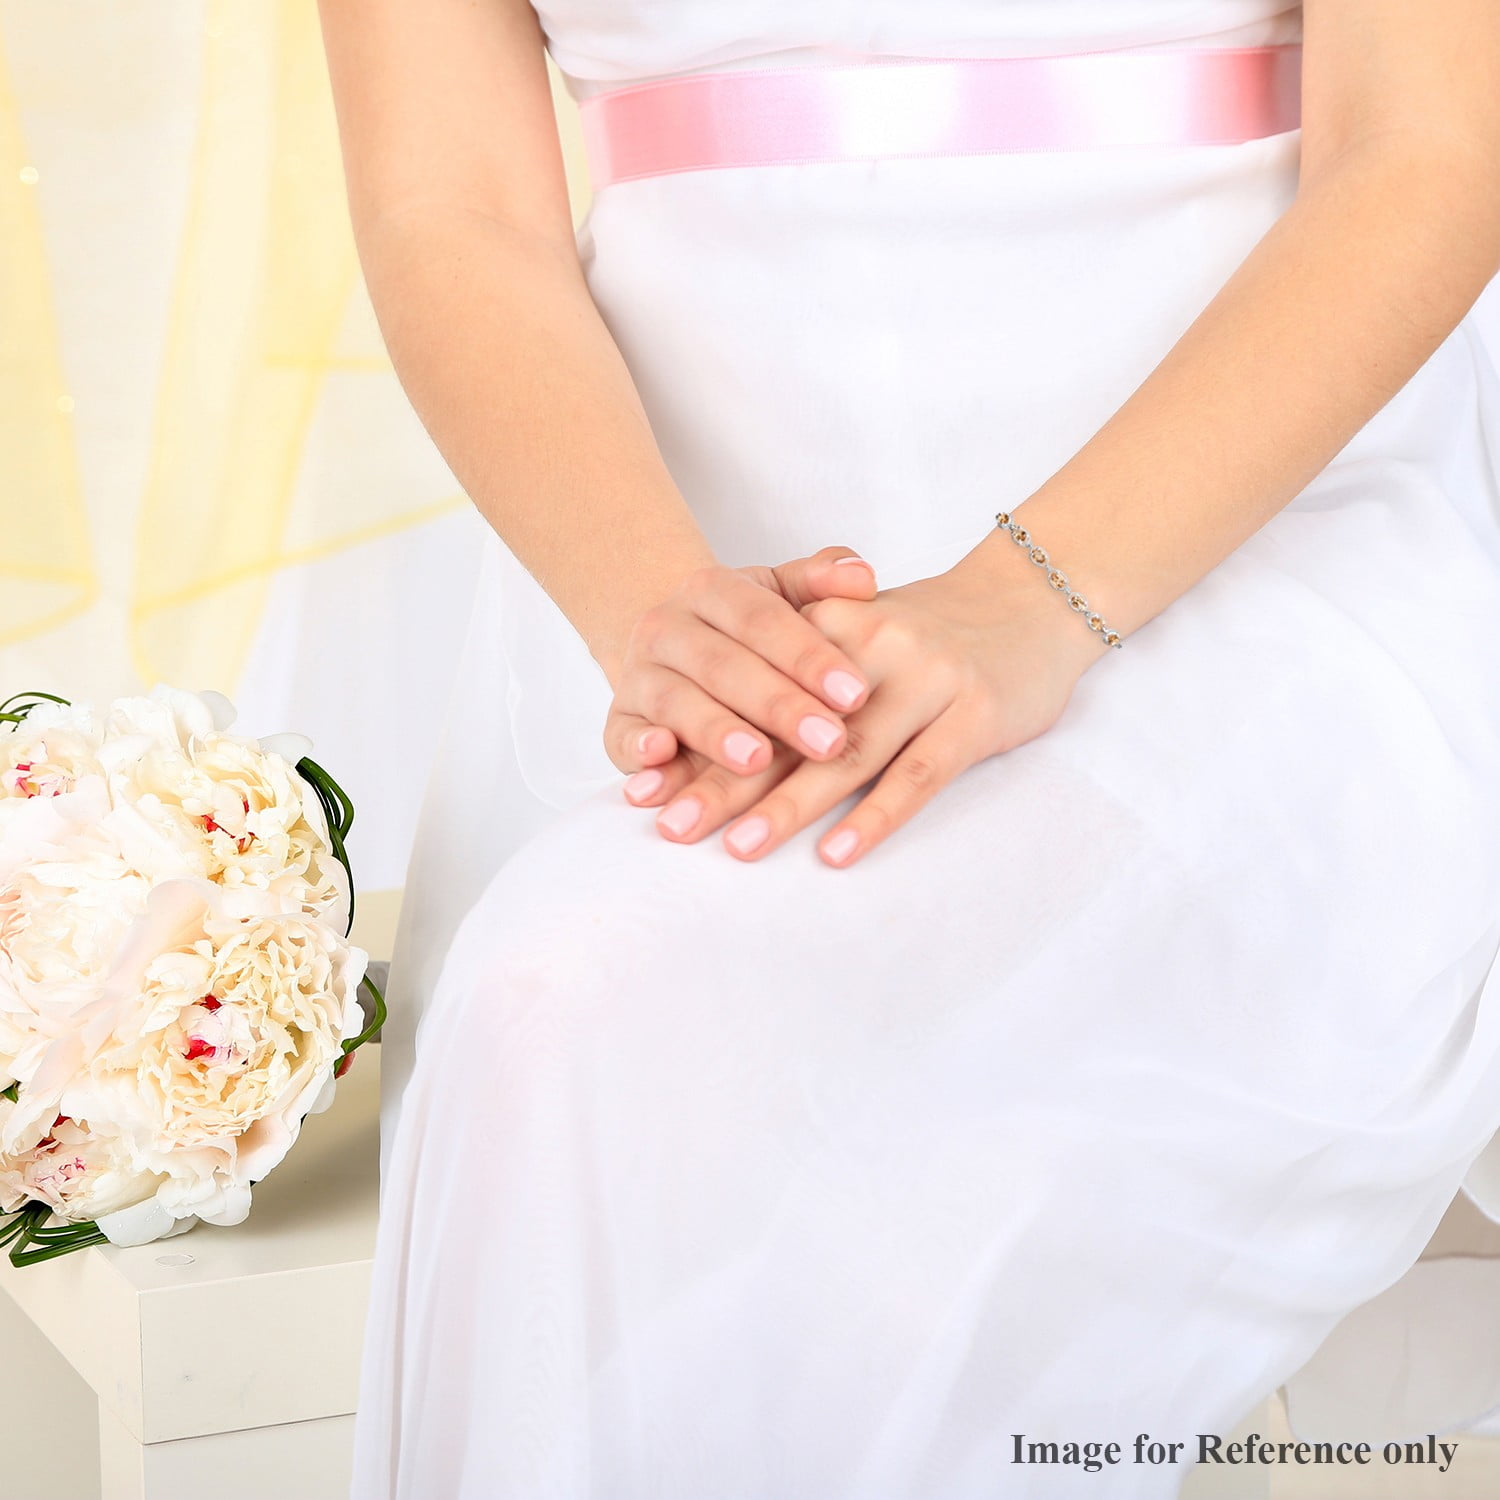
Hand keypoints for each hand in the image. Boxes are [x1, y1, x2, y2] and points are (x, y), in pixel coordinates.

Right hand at [602, 546, 883, 785]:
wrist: (672, 646)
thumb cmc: (746, 630)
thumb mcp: (782, 595)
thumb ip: (820, 583)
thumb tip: (863, 577)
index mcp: (710, 589)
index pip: (763, 620)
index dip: (809, 657)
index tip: (857, 694)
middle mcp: (666, 627)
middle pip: (724, 666)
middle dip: (778, 706)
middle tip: (830, 742)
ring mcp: (637, 675)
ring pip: (676, 702)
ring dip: (717, 732)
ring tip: (758, 760)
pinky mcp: (618, 723)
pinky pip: (621, 737)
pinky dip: (638, 750)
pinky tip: (663, 758)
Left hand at [624, 554, 1107, 864]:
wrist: (1030, 598)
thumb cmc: (927, 636)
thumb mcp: (854, 635)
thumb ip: (792, 683)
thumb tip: (709, 751)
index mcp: (829, 628)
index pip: (750, 697)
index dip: (697, 746)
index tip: (645, 792)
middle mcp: (871, 650)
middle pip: (784, 728)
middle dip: (722, 780)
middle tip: (671, 829)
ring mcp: (926, 681)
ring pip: (845, 753)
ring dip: (788, 804)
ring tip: (737, 848)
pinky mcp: (974, 715)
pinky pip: (917, 774)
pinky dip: (875, 816)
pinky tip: (837, 853)